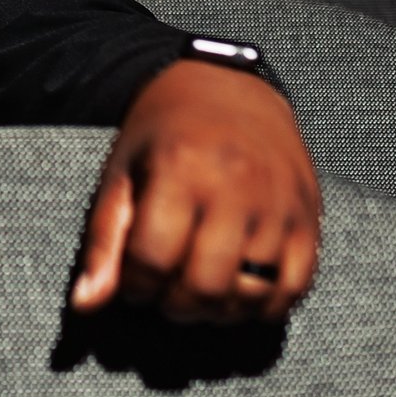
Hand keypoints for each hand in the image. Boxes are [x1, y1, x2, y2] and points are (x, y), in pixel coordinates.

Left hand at [68, 59, 320, 323]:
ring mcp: (279, 203)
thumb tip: (86, 305)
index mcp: (180, 168)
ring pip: (250, 294)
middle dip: (175, 306)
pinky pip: (295, 287)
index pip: (152, 260)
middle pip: (204, 286)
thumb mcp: (121, 173)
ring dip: (218, 311)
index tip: (133, 280)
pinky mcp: (309, 216)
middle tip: (165, 293)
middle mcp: (236, 186)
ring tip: (198, 290)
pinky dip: (265, 306)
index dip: (134, 286)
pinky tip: (238, 293)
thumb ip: (104, 241)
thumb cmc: (163, 134)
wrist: (228, 85)